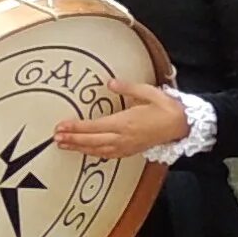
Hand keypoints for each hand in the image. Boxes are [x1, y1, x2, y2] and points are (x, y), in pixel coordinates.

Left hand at [53, 78, 188, 158]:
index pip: (95, 126)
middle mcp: (124, 137)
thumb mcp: (149, 92)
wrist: (182, 126)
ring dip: (79, 148)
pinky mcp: (131, 150)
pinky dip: (93, 153)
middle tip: (55, 138)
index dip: (76, 127)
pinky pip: (108, 154)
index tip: (61, 126)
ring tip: (63, 145)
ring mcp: (127, 146)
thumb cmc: (167, 108)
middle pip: (92, 140)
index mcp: (127, 122)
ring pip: (98, 150)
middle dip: (73, 139)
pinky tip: (85, 151)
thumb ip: (128, 87)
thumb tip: (110, 82)